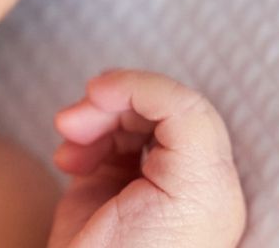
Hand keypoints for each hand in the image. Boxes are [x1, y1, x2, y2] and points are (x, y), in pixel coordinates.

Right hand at [45, 68, 245, 247]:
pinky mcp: (113, 193)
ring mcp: (148, 188)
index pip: (185, 105)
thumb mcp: (186, 190)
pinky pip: (103, 143)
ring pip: (125, 119)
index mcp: (210, 184)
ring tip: (68, 144)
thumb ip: (178, 126)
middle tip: (72, 120)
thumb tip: (133, 89)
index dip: (138, 87)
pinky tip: (68, 163)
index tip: (95, 92)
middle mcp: (187, 183)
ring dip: (91, 121)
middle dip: (107, 103)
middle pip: (152, 107)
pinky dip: (82, 140)